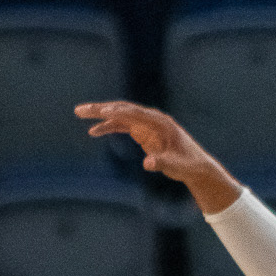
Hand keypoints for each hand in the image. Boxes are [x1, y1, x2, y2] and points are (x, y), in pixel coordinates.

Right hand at [75, 100, 240, 215]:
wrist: (195, 166)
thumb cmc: (188, 164)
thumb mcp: (176, 166)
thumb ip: (162, 163)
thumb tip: (147, 164)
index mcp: (160, 123)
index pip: (136, 113)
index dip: (118, 112)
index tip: (103, 112)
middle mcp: (152, 119)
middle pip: (123, 110)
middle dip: (101, 109)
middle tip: (80, 110)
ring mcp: (146, 124)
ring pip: (120, 116)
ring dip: (101, 115)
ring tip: (80, 114)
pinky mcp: (143, 132)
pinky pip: (122, 126)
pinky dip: (108, 127)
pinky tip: (94, 131)